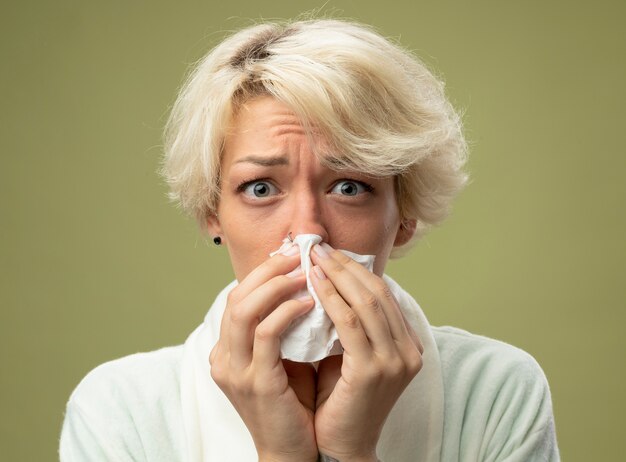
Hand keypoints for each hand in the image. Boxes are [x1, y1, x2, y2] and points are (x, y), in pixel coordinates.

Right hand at [209, 248, 317, 461]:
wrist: (295, 453)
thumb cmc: (294, 403)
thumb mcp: (284, 358)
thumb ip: (285, 327)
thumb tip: (308, 284)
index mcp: (228, 350)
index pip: (238, 298)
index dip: (262, 272)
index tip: (291, 254)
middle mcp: (223, 358)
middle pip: (236, 296)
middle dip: (268, 270)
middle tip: (298, 253)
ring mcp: (235, 371)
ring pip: (244, 310)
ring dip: (276, 285)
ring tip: (304, 273)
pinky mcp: (255, 383)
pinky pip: (266, 335)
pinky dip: (286, 312)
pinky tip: (309, 303)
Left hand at [310, 243, 423, 460]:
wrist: (342, 445)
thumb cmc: (342, 400)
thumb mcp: (353, 355)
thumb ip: (352, 325)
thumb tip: (330, 284)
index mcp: (407, 345)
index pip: (383, 295)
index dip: (356, 270)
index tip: (330, 253)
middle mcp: (408, 351)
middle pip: (377, 292)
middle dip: (346, 266)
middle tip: (319, 248)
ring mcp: (395, 361)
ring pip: (366, 302)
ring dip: (337, 276)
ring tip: (314, 259)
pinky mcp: (374, 370)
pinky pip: (350, 323)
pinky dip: (331, 298)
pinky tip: (314, 284)